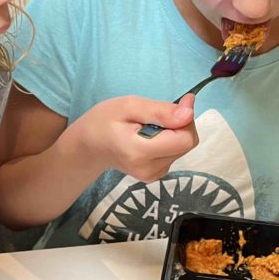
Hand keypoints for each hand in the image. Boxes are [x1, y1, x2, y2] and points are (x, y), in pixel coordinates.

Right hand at [72, 93, 197, 182]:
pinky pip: (175, 154)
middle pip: (186, 144)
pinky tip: (150, 137)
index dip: (186, 119)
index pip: (185, 139)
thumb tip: (189, 114)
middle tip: (156, 114)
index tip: (177, 103)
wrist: (89, 146)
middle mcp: (149, 169)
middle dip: (180, 124)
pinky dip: (168, 141)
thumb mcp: (128, 106)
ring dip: (173, 132)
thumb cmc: (103, 121)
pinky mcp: (155, 176)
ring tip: (148, 126)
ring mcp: (152, 176)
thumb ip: (160, 111)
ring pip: (182, 148)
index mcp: (140, 152)